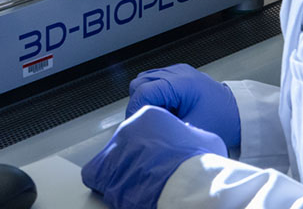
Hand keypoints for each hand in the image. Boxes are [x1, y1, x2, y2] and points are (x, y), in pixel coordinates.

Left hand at [81, 106, 226, 207]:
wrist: (189, 185)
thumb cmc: (199, 163)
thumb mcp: (206, 138)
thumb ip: (190, 134)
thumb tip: (189, 137)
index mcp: (150, 115)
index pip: (146, 126)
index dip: (156, 144)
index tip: (163, 155)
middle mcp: (128, 128)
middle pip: (129, 142)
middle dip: (138, 156)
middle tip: (153, 170)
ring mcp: (114, 148)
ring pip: (114, 158)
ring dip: (124, 170)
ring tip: (140, 183)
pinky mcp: (104, 170)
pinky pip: (96, 173)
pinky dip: (104, 181)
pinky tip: (120, 187)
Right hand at [127, 63, 240, 149]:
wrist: (240, 113)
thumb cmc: (222, 121)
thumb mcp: (192, 129)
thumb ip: (164, 127)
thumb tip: (144, 130)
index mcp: (181, 83)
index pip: (143, 91)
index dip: (135, 109)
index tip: (135, 125)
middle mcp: (177, 72)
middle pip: (139, 83)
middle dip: (138, 103)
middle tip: (144, 121)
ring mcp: (176, 70)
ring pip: (143, 79)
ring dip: (144, 97)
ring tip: (156, 114)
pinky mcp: (177, 73)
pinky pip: (153, 79)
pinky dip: (152, 93)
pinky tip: (162, 107)